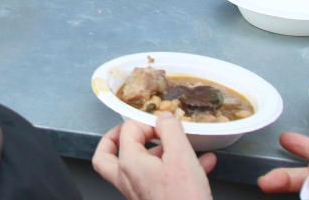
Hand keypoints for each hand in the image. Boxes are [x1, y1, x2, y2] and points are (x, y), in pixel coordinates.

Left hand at [93, 113, 215, 199]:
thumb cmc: (184, 199)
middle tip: (131, 131)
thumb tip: (162, 117)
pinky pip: (158, 179)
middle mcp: (127, 178)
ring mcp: (137, 192)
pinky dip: (173, 169)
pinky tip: (201, 163)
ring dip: (155, 152)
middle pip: (107, 155)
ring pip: (134, 167)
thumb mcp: (180, 155)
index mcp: (129, 163)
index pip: (127, 131)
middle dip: (115, 139)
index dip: (145, 122)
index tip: (162, 124)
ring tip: (178, 145)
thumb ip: (169, 130)